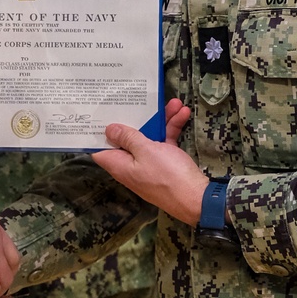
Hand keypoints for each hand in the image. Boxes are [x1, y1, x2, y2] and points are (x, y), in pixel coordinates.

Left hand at [92, 97, 207, 224]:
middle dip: (136, 118)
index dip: (98, 132)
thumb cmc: (168, 175)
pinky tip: (183, 113)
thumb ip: (128, 138)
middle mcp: (132, 165)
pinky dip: (172, 129)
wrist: (198, 199)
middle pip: (128, 138)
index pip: (101, 149)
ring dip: (160, 120)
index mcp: (120, 164)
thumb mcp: (146, 151)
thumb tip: (108, 129)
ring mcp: (150, 164)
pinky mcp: (166, 163)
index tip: (101, 112)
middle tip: (137, 98)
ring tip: (173, 102)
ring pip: (150, 137)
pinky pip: (165, 142)